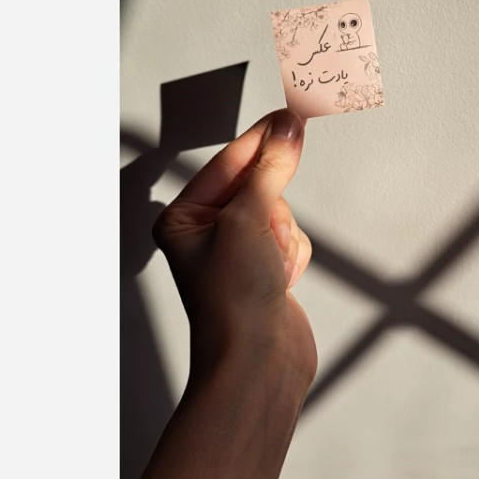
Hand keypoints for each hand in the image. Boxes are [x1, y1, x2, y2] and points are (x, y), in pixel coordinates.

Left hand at [152, 109, 316, 390]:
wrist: (258, 363)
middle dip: (271, 212)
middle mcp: (208, 234)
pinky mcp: (265, 269)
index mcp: (185, 220)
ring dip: (283, 238)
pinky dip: (292, 256)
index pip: (228, 163)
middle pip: (259, 189)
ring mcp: (239, 253)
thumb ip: (270, 170)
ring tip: (269, 269)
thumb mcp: (248, 220)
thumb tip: (287, 129)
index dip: (261, 138)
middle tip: (267, 235)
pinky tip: (280, 281)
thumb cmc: (233, 300)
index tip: (289, 115)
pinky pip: (291, 239)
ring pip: (280, 214)